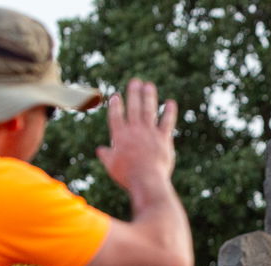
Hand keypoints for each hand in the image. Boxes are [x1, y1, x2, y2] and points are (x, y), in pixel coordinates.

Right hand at [96, 78, 177, 202]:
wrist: (147, 180)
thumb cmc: (127, 175)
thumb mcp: (112, 166)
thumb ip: (106, 156)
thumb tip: (100, 150)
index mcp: (120, 135)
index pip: (116, 116)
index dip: (115, 105)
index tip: (115, 96)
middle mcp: (134, 130)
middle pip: (133, 107)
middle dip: (134, 93)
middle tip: (135, 81)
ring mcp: (150, 132)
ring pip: (149, 110)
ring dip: (149, 96)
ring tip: (149, 85)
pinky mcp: (163, 138)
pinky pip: (167, 121)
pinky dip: (169, 112)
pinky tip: (171, 103)